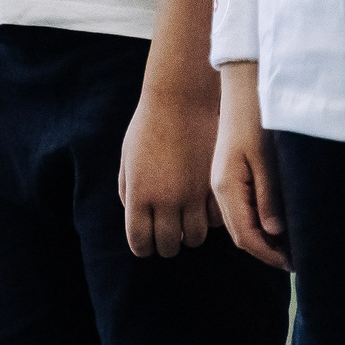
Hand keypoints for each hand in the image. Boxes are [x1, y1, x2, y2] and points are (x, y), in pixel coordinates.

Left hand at [120, 80, 220, 258]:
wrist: (181, 97)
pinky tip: (205, 205)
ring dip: (190, 233)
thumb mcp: (128, 157)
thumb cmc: (149, 124)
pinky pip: (216, 220)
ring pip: (195, 238)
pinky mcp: (216, 185)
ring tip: (188, 220)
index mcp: (140, 194)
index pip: (141, 242)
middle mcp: (167, 199)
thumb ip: (128, 191)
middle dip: (167, 243)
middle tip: (169, 232)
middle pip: (169, 246)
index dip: (143, 247)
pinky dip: (210, 218)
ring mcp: (194, 194)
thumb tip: (136, 219)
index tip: (147, 241)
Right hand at [209, 63, 288, 269]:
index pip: (246, 236)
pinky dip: (261, 222)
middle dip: (268, 251)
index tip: (294, 264)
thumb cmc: (256, 117)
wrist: (243, 87)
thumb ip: (269, 196)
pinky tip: (278, 223)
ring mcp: (224, 182)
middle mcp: (220, 189)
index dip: (269, 254)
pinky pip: (244, 208)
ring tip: (292, 246)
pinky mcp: (231, 175)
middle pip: (242, 234)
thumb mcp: (266, 158)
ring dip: (264, 238)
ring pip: (242, 223)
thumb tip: (274, 231)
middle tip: (298, 260)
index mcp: (226, 187)